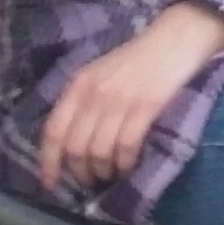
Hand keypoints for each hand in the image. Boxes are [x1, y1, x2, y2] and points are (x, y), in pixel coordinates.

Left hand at [41, 3, 223, 188]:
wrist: (175, 38)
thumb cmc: (138, 59)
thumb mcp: (100, 74)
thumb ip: (84, 102)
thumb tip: (73, 145)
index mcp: (78, 84)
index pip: (54, 130)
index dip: (48, 162)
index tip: (49, 185)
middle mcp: (93, 93)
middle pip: (75, 147)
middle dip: (81, 173)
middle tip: (91, 181)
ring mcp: (119, 100)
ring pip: (99, 152)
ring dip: (104, 172)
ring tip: (111, 175)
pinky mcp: (145, 106)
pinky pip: (126, 147)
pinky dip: (125, 164)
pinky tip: (129, 166)